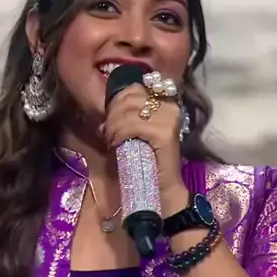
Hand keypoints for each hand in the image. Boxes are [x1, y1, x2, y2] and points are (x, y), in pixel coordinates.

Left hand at [103, 83, 188, 210]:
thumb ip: (126, 113)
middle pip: (130, 97)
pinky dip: (119, 134)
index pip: (134, 88)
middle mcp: (170, 106)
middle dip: (112, 114)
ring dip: (113, 125)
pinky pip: (132, 125)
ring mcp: (170, 118)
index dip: (116, 101)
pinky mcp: (165, 132)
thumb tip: (105, 107)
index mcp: (165, 101)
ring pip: (128, 111)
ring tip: (110, 139)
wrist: (161, 188)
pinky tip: (115, 143)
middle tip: (107, 132)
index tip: (110, 118)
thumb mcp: (134, 130)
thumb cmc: (146, 159)